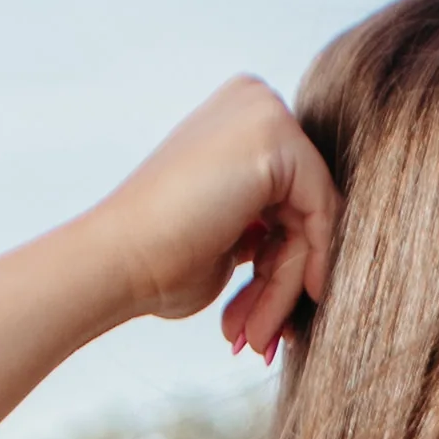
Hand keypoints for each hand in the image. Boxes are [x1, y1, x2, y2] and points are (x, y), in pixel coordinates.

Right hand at [90, 78, 341, 359]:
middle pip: (305, 204)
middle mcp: (254, 101)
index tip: (268, 317)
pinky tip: (281, 311)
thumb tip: (313, 252)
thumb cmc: (159, 258)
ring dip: (284, 287)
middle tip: (260, 337)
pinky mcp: (275, 136)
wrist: (117, 260)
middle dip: (283, 279)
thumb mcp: (230, 234)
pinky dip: (309, 264)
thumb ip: (271, 224)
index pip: (292, 195)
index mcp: (239, 117)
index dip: (283, 260)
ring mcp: (265, 112)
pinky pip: (321, 210)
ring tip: (256, 337)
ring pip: (313, 215)